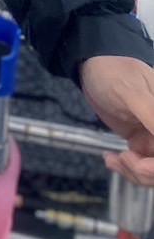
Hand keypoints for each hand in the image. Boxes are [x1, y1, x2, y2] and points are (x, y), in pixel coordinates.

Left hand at [79, 55, 153, 184]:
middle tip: (124, 160)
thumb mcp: (132, 92)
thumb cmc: (113, 71)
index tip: (142, 166)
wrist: (92, 66)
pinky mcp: (143, 143)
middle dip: (147, 172)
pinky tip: (111, 159)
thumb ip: (153, 114)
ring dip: (135, 172)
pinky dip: (126, 168)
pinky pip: (141, 166)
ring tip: (114, 159)